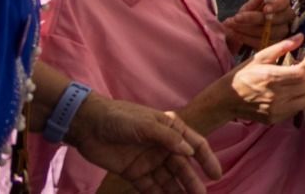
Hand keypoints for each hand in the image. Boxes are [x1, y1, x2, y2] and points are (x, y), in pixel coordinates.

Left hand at [66, 95, 221, 193]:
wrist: (89, 126)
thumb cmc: (120, 118)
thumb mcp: (147, 124)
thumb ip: (169, 138)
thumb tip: (189, 152)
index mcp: (171, 129)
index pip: (195, 145)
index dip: (207, 159)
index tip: (216, 176)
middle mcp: (164, 146)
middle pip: (183, 167)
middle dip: (192, 182)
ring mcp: (149, 161)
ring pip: (169, 179)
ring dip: (179, 191)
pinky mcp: (135, 173)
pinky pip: (151, 187)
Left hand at [222, 0, 294, 52]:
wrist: (248, 29)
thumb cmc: (253, 14)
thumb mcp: (252, 6)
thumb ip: (256, 2)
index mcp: (283, 4)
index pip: (283, 3)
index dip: (275, 6)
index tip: (265, 9)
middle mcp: (286, 18)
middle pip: (274, 19)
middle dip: (253, 19)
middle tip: (236, 18)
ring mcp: (282, 32)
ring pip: (268, 32)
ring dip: (247, 30)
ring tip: (231, 26)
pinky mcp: (274, 44)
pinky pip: (262, 43)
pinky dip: (247, 39)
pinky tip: (236, 35)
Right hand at [224, 35, 304, 124]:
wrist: (226, 99)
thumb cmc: (243, 75)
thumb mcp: (260, 57)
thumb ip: (282, 46)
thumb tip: (301, 37)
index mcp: (271, 77)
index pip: (302, 73)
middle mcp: (276, 96)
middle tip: (302, 68)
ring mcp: (276, 110)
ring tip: (298, 81)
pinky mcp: (276, 119)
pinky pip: (297, 109)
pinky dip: (299, 99)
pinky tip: (290, 92)